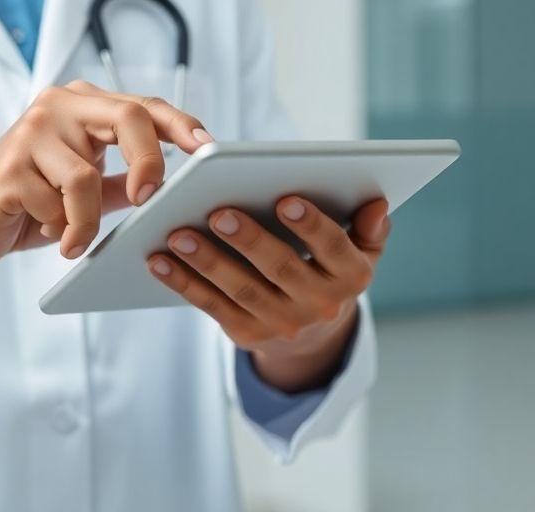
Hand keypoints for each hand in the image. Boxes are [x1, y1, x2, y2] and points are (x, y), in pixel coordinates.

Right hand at [0, 80, 212, 267]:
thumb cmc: (27, 203)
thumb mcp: (86, 190)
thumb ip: (124, 182)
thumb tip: (178, 191)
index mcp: (82, 108)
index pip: (143, 106)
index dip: (181, 124)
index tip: (208, 147)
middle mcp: (58, 108)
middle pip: (128, 117)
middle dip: (148, 162)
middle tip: (147, 199)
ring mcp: (32, 132)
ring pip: (88, 175)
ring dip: (87, 218)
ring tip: (74, 236)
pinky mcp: (10, 166)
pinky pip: (57, 202)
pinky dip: (63, 228)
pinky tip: (50, 232)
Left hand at [147, 197, 389, 391]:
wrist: (313, 335)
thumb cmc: (330, 271)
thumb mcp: (360, 253)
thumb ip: (370, 228)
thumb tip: (377, 204)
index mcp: (350, 278)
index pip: (335, 249)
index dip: (312, 227)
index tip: (286, 200)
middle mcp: (318, 305)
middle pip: (281, 269)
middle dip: (249, 241)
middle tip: (219, 212)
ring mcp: (280, 324)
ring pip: (240, 289)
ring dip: (206, 262)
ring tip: (178, 234)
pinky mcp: (245, 334)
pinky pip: (210, 305)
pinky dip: (182, 282)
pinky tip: (158, 259)